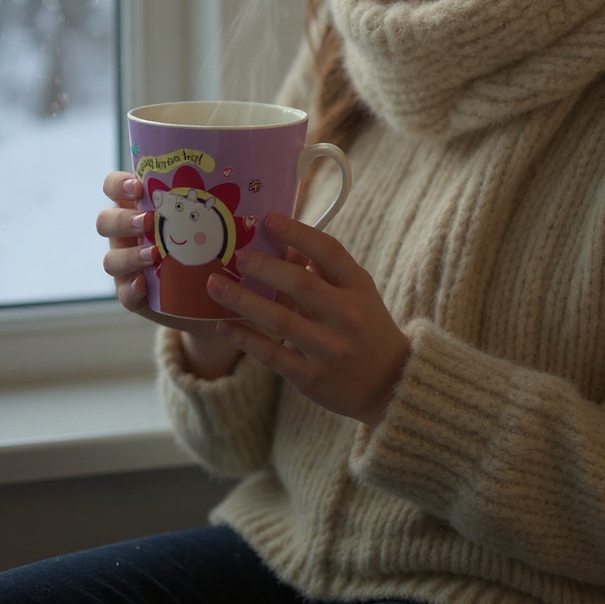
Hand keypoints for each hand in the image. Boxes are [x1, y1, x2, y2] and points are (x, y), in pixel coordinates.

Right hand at [96, 171, 240, 378]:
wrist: (222, 302)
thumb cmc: (227, 250)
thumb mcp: (235, 226)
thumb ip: (250, 207)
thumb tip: (293, 187)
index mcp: (149, 206)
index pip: (117, 186)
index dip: (120, 183)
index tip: (140, 183)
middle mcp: (132, 234)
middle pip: (106, 219)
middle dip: (123, 218)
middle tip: (149, 220)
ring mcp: (130, 267)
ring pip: (111, 258)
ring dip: (128, 254)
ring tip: (153, 254)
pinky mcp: (139, 299)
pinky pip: (123, 295)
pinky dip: (130, 290)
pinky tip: (144, 286)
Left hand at [208, 213, 410, 426]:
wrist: (389, 384)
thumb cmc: (367, 327)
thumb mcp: (360, 292)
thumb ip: (328, 269)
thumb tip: (287, 244)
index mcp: (358, 287)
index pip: (329, 251)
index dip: (298, 233)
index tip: (268, 219)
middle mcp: (346, 316)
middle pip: (300, 284)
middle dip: (263, 267)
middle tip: (235, 255)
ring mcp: (329, 349)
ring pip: (278, 320)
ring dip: (242, 300)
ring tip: (215, 284)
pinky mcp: (311, 378)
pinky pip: (270, 353)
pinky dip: (244, 338)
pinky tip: (223, 325)